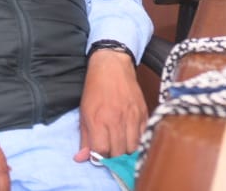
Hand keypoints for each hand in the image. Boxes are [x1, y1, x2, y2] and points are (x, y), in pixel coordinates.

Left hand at [75, 48, 147, 162]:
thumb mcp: (84, 114)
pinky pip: (144, 134)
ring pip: (133, 147)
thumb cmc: (95, 89)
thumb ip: (84, 138)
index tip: (99, 153)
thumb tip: (82, 158)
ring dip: (126, 149)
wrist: (112, 67)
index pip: (102, 152)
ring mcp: (132, 116)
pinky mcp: (143, 112)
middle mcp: (116, 120)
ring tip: (121, 143)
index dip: (100, 156)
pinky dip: (138, 139)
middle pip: (119, 152)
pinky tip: (131, 135)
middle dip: (113, 155)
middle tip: (110, 149)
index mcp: (98, 120)